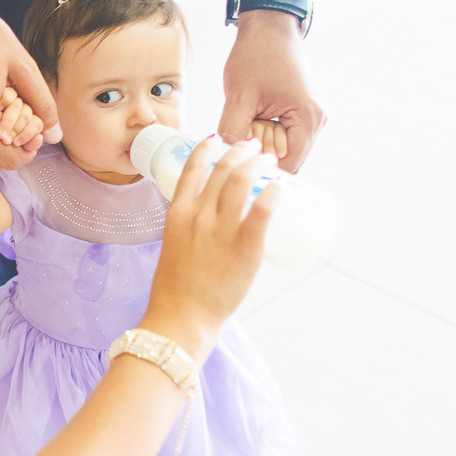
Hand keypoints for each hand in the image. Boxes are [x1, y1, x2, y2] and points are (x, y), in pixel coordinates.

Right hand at [141, 138, 278, 360]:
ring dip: (259, 164)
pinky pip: (264, 208)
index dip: (206, 148)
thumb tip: (211, 223)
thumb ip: (189, 230)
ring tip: (270, 161)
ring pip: (243, 181)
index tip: (217, 139)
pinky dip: (275, 191)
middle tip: (254, 148)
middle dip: (240, 152)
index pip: (191, 169)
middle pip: (222, 169)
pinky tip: (281, 186)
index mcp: (177, 214)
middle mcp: (199, 215)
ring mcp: (222, 229)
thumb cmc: (175, 289)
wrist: (182, 316)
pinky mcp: (245, 245)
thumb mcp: (173, 246)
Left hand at [218, 12, 325, 172]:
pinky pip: (280, 137)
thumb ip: (231, 132)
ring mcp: (310, 118)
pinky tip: (250, 120)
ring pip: (281, 150)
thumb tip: (221, 162)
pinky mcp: (299, 114)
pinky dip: (263, 135)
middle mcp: (316, 122)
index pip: (287, 167)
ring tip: (246, 123)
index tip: (236, 166)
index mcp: (309, 119)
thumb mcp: (239, 97)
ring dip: (260, 145)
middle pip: (285, 162)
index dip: (260, 171)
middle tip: (239, 137)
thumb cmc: (257, 55)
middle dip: (259, 157)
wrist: (268, 27)